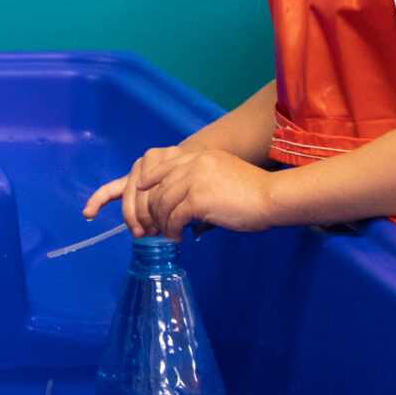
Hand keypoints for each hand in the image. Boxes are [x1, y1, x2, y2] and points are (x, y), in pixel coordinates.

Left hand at [84, 147, 279, 240]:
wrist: (272, 198)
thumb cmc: (250, 194)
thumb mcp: (218, 176)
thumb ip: (194, 183)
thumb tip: (173, 211)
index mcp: (193, 156)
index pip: (152, 167)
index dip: (134, 188)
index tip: (122, 206)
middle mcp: (190, 162)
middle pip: (149, 187)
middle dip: (142, 211)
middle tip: (142, 230)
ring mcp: (192, 178)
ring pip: (158, 204)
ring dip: (157, 224)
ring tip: (162, 237)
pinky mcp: (197, 197)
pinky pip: (172, 217)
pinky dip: (170, 231)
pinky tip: (175, 239)